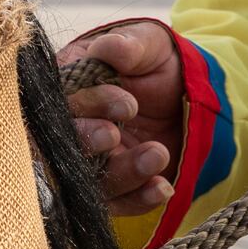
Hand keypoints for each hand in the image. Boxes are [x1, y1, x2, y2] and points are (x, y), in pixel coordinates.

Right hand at [57, 20, 186, 214]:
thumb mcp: (148, 44)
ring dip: (122, 173)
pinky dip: (139, 200)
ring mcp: (92, 161)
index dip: (88, 105)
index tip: (128, 103)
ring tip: (158, 155)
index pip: (61, 101)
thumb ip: (128, 46)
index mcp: (69, 86)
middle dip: (88, 142)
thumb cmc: (155, 60)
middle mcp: (72, 128)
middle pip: (62, 145)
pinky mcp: (114, 186)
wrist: (186, 93)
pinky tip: (162, 188)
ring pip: (89, 180)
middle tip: (115, 135)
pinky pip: (117, 203)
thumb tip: (109, 48)